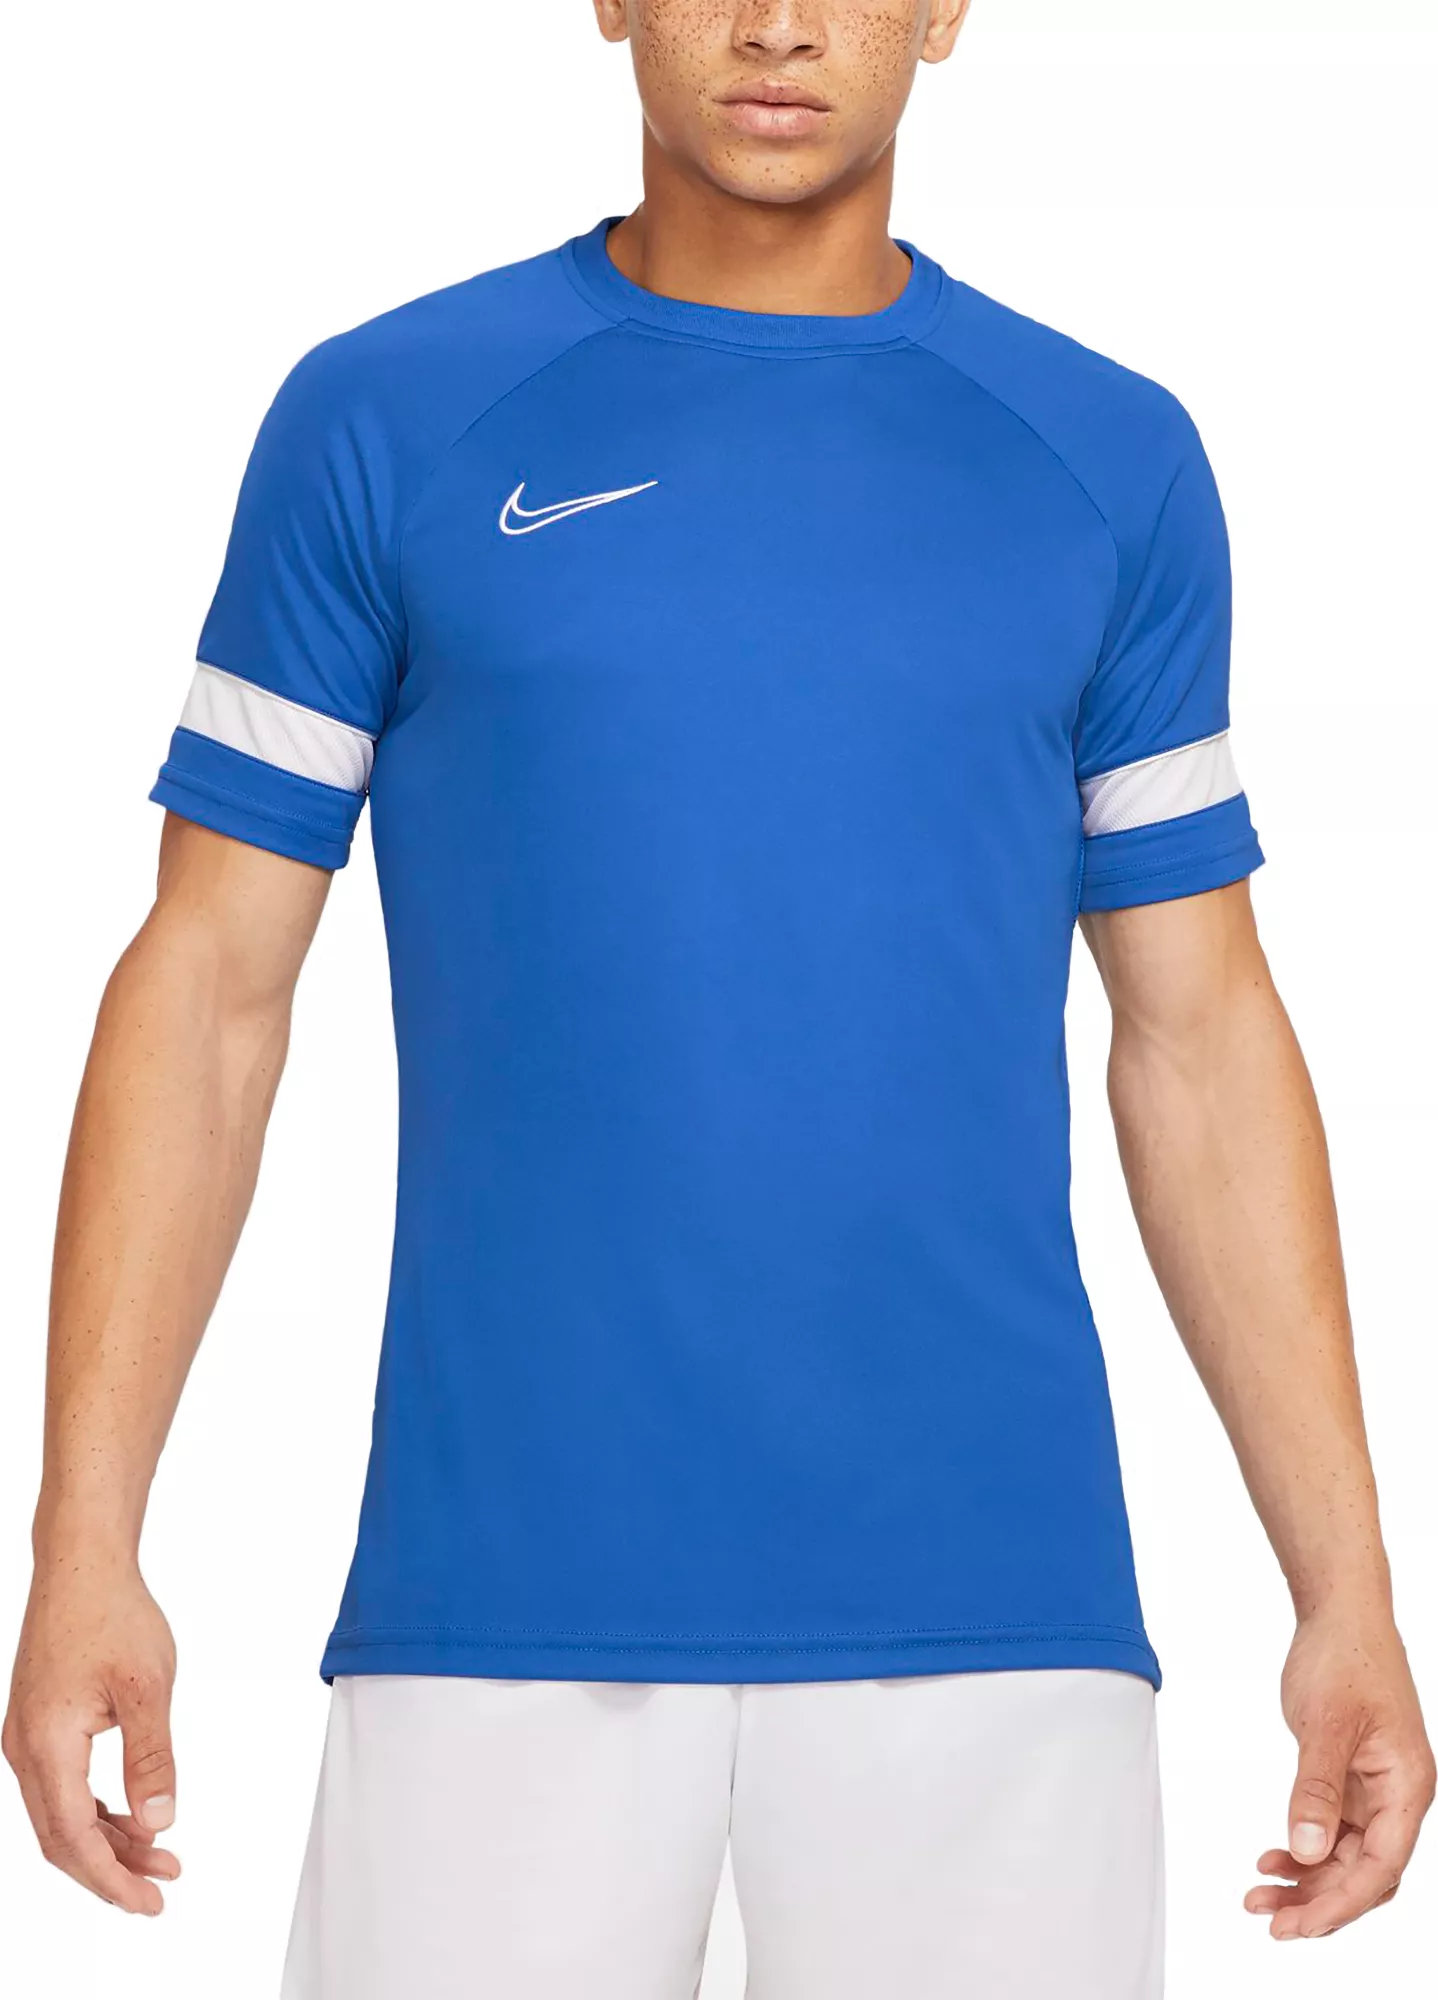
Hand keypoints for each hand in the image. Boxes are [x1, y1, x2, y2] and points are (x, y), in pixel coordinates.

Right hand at [3, 1553, 180, 1913]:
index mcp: (47, 1745)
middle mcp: (25, 1748)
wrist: (81, 1564)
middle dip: (110, 1870)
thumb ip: (152, 1759)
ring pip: (61, 1814)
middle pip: (61, 1838)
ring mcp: (27, 1737)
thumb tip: (160, 1822)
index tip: (149, 1900)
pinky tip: (132, 1816)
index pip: (74, 1838)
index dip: (111, 1879)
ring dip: (107, 1841)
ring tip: (159, 1855)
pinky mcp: (38, 1724)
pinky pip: (61, 1787)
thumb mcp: (147, 1688)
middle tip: (159, 1889)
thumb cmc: (111, 1613)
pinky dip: (96, 1810)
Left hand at [1246, 1602, 1434, 1938]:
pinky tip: (1272, 1859)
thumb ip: (1316, 1789)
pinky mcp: (1352, 1778)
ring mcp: (1376, 1789)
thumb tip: (1308, 1851)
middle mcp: (1398, 1795)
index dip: (1340, 1902)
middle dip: (1320, 1902)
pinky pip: (1334, 1832)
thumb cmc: (1345, 1657)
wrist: (1340, 1614)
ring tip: (1259, 1893)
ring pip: (1347, 1857)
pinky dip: (1304, 1848)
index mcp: (1407, 1786)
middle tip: (1269, 1919)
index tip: (1298, 1924)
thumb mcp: (1325, 1723)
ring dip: (1307, 1880)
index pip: (1381, 1867)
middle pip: (1366, 1873)